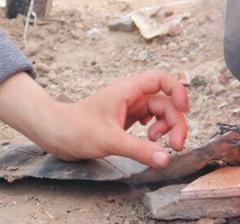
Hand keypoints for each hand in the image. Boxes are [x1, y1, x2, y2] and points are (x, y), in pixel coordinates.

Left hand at [0, 70, 189, 170]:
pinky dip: (156, 133)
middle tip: (175, 147)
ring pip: (160, 113)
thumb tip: (166, 160)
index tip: (185, 110)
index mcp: (128, 89)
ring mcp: (129, 108)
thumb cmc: (77, 129)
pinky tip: (150, 142)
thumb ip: (139, 150)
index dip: (178, 90)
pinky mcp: (126, 120)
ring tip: (156, 144)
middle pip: (166, 102)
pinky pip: (150, 123)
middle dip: (175, 122)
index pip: (162, 79)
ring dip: (167, 128)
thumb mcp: (110, 140)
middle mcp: (132, 95)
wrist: (55, 133)